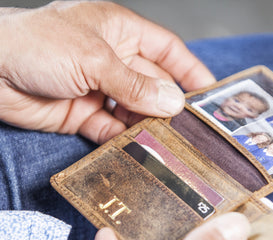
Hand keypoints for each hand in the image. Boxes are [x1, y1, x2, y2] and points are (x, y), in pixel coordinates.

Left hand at [0, 1, 214, 143]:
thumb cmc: (38, 45)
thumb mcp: (94, 57)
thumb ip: (134, 83)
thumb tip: (173, 103)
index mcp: (119, 32)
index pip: (166, 49)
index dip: (190, 68)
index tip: (209, 90)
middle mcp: (112, 62)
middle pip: (152, 85)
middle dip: (170, 105)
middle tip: (191, 128)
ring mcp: (98, 90)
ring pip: (134, 112)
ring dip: (149, 126)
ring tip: (169, 143)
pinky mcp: (83, 115)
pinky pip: (111, 130)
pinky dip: (124, 140)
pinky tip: (139, 150)